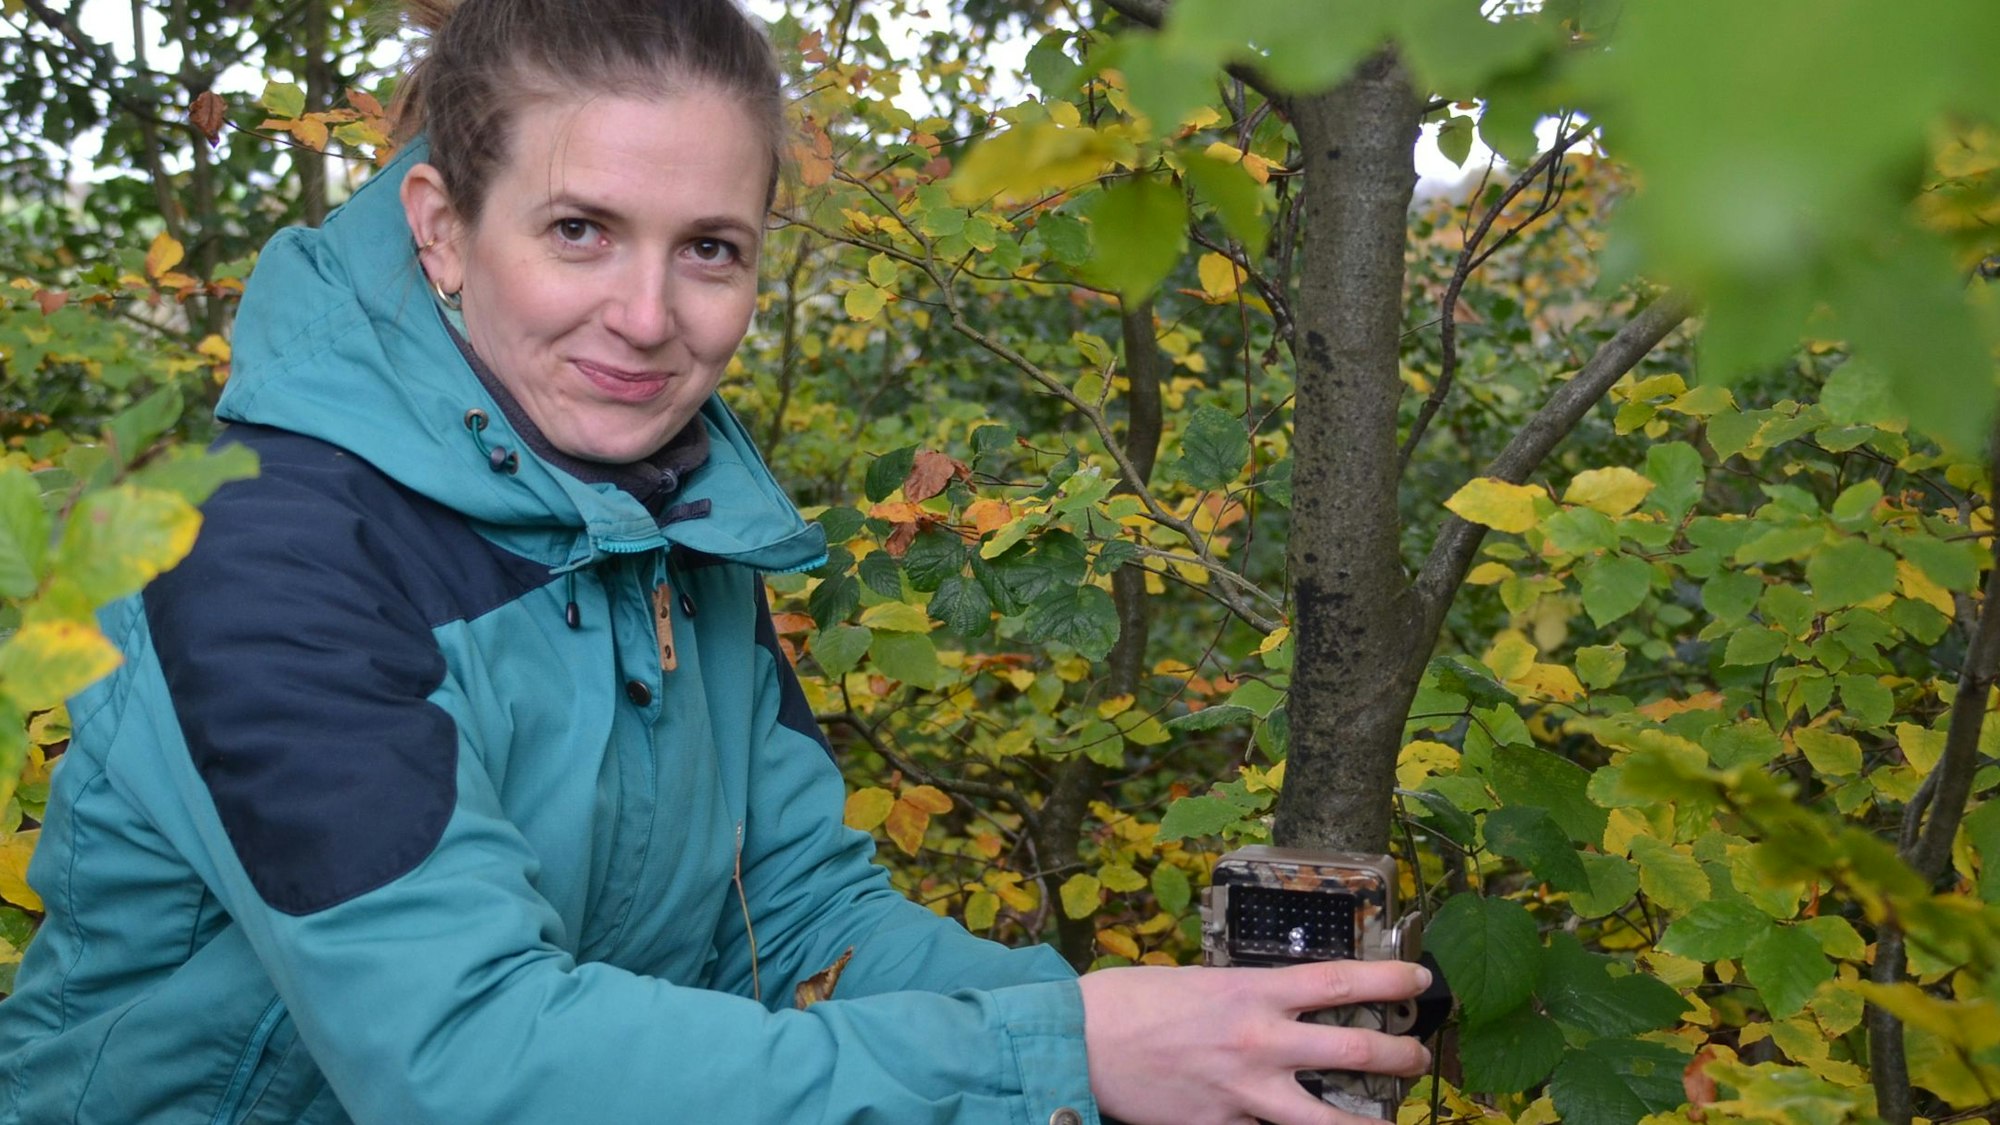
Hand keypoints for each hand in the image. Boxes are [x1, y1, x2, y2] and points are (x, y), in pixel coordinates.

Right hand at [1077, 960, 1432, 1124]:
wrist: (1079, 1042)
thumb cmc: (1132, 1003)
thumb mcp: (1199, 983)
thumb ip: (1246, 997)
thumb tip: (1281, 1006)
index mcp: (1252, 992)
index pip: (1340, 980)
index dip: (1390, 978)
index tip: (1419, 979)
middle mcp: (1259, 1042)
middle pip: (1356, 1049)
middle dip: (1400, 1055)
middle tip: (1418, 1056)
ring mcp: (1244, 1093)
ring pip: (1329, 1119)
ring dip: (1372, 1124)